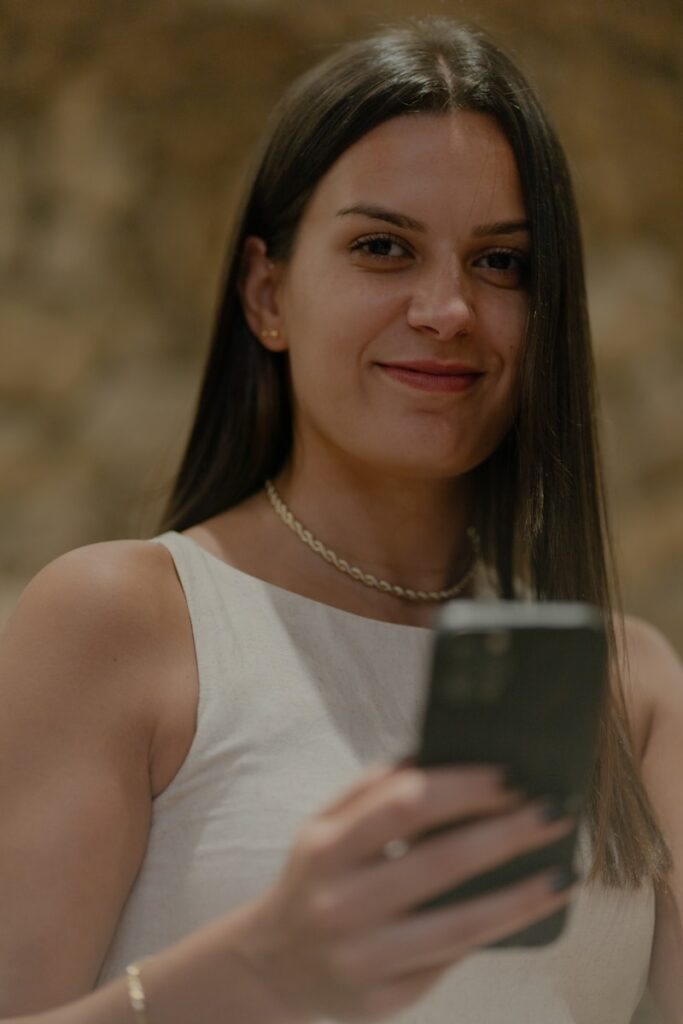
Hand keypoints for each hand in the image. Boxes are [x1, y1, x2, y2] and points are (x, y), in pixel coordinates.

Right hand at [228, 760, 577, 1022]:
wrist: (274, 964)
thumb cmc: (315, 879)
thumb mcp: (324, 826)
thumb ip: (372, 789)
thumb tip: (439, 756)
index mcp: (325, 847)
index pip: (405, 805)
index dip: (464, 788)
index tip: (511, 777)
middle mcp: (339, 903)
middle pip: (440, 862)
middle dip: (507, 834)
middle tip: (553, 814)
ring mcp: (360, 957)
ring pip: (458, 925)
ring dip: (520, 896)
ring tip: (563, 873)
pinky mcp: (382, 1000)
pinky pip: (450, 961)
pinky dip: (495, 933)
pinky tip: (527, 910)